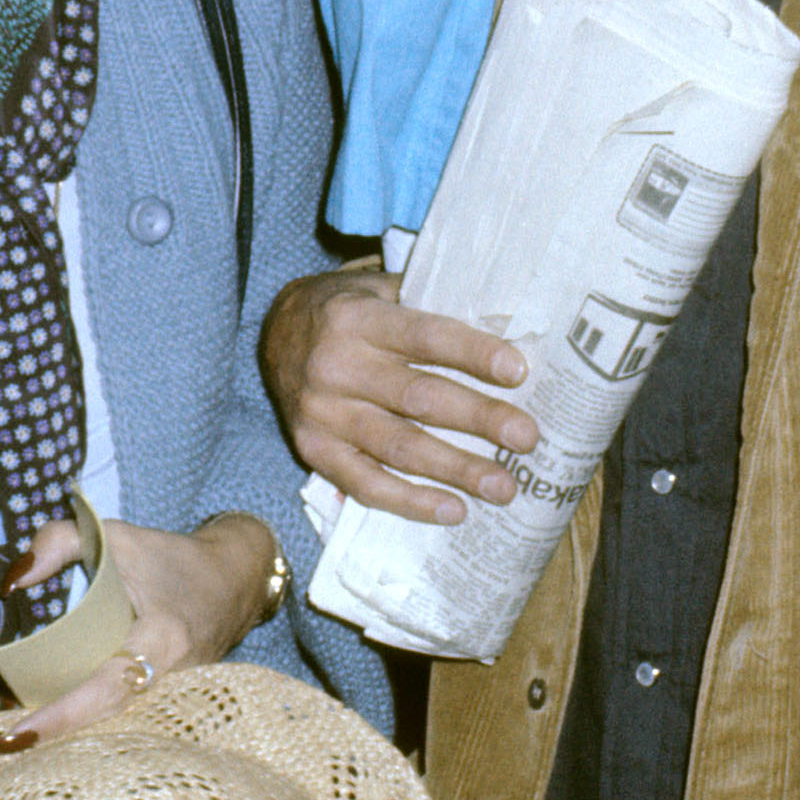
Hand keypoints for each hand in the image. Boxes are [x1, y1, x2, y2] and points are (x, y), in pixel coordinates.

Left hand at [0, 513, 277, 751]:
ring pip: (113, 727)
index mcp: (162, 639)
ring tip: (16, 736)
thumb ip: (58, 543)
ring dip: (68, 734)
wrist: (236, 579)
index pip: (105, 688)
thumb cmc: (172, 558)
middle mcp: (171, 679)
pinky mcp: (169, 704)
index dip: (61, 716)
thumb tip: (10, 582)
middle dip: (53, 735)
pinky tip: (52, 725)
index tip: (14, 737)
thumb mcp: (115, 536)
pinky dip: (88, 723)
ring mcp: (174, 699)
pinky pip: (123, 720)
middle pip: (104, 721)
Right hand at [260, 266, 534, 523]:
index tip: (518, 372)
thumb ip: (428, 303)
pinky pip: (365, 484)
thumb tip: (506, 327)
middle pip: (418, 397)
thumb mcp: (377, 288)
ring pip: (398, 447)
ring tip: (504, 486)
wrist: (272, 332)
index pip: (425, 336)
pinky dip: (410, 502)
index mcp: (357, 318)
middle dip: (479, 419)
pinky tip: (453, 510)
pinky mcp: (312, 450)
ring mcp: (322, 413)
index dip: (473, 354)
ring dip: (456, 470)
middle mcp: (336, 366)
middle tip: (526, 438)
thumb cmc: (344, 310)